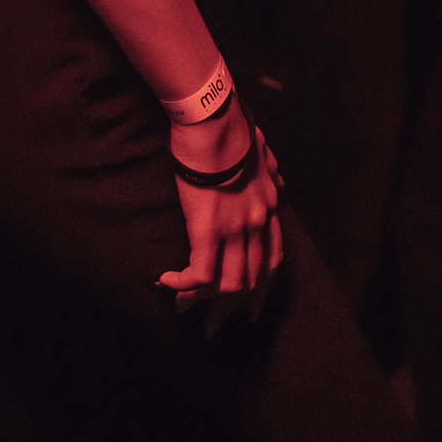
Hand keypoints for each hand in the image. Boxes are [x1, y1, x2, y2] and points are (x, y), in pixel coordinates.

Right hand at [159, 105, 282, 333]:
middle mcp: (258, 224)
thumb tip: (276, 177)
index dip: (261, 285)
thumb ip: (269, 167)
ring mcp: (236, 230)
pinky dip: (183, 283)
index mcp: (269, 206)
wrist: (213, 119)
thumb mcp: (261, 148)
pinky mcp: (209, 229)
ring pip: (228, 286)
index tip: (248, 302)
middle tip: (212, 322)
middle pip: (252, 281)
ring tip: (182, 306)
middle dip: (231, 307)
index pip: (274, 259)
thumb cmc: (229, 125)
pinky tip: (165, 281)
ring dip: (204, 301)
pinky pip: (200, 274)